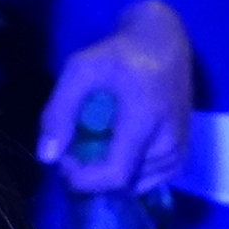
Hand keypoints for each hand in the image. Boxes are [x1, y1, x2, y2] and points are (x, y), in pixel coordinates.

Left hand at [37, 3, 188, 194]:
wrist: (163, 42)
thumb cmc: (120, 52)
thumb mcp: (80, 69)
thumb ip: (59, 111)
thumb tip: (47, 158)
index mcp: (146, 119)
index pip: (115, 175)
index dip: (83, 179)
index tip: (63, 160)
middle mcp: (169, 143)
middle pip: (121, 183)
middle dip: (91, 174)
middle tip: (76, 145)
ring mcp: (179, 152)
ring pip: (133, 185)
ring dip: (108, 173)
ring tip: (96, 144)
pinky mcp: (181, 155)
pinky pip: (147, 181)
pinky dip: (127, 174)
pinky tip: (116, 149)